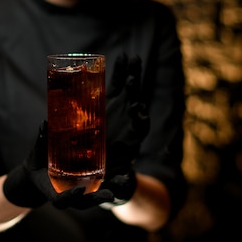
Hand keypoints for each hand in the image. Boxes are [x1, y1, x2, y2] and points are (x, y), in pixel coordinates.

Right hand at [3, 122, 113, 209]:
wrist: (36, 175)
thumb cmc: (36, 164)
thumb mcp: (36, 154)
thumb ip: (41, 141)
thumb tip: (44, 123)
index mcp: (51, 192)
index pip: (61, 199)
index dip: (70, 196)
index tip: (80, 190)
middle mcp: (65, 197)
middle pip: (82, 203)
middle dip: (96, 199)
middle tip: (110, 194)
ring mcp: (75, 195)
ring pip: (92, 198)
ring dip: (107, 193)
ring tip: (121, 183)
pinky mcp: (82, 189)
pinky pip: (96, 190)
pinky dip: (108, 186)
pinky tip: (122, 177)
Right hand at [103, 53, 149, 202]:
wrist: (101, 168)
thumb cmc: (110, 177)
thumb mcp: (115, 184)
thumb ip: (118, 184)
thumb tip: (123, 182)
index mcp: (132, 140)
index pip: (140, 126)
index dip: (140, 116)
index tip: (138, 108)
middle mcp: (129, 122)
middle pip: (135, 101)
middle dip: (135, 88)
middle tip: (133, 74)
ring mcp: (120, 109)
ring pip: (128, 89)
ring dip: (130, 74)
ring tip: (131, 58)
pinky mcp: (110, 104)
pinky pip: (116, 85)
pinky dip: (119, 72)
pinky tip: (121, 57)